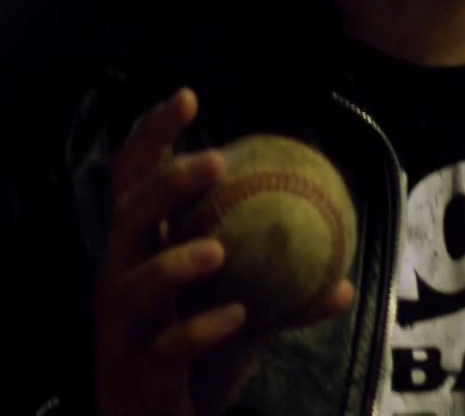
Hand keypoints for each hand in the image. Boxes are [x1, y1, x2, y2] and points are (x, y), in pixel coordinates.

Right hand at [91, 87, 355, 415]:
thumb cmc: (199, 355)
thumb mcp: (247, 315)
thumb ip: (287, 295)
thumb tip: (346, 279)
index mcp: (140, 250)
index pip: (134, 179)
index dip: (152, 135)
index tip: (188, 95)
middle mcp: (120, 279)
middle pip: (127, 217)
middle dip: (166, 184)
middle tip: (216, 163)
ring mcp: (118, 326)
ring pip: (129, 283)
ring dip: (172, 264)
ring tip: (217, 249)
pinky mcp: (129, 370)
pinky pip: (163, 347)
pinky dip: (199, 330)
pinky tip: (235, 318)